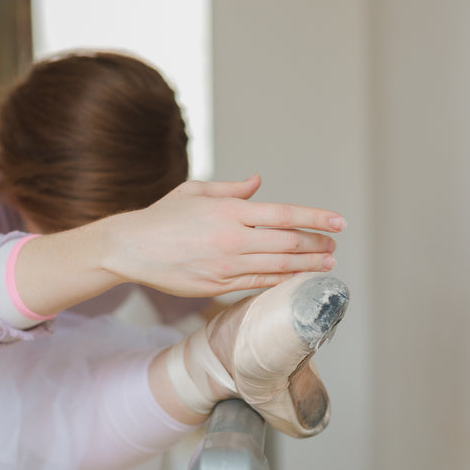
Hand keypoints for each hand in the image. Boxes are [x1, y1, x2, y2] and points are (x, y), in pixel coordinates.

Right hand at [103, 175, 344, 295]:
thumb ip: (232, 189)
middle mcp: (232, 239)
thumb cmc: (163, 216)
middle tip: (334, 245)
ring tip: (327, 264)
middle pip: (287, 244)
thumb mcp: (196, 191)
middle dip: (317, 244)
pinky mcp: (217, 286)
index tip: (339, 221)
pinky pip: (257, 285)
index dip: (316, 218)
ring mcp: (226, 265)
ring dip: (307, 266)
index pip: (284, 214)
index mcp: (229, 211)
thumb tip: (258, 183)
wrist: (130, 248)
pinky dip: (281, 282)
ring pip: (277, 268)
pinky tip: (297, 279)